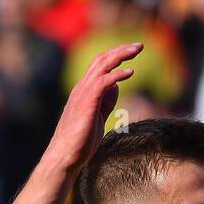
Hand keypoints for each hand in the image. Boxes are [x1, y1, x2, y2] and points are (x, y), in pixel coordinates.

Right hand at [42, 42, 141, 173]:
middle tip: (139, 46)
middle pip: (101, 60)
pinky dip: (117, 74)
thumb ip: (105, 102)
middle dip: (121, 50)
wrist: (64, 157)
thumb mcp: (97, 118)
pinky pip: (103, 81)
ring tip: (137, 50)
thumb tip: (115, 87)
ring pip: (102, 65)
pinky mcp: (87, 102)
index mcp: (83, 91)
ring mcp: (83, 94)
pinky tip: (130, 72)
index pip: (99, 66)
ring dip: (121, 55)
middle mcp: (82, 88)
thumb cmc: (80, 143)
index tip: (131, 53)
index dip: (115, 57)